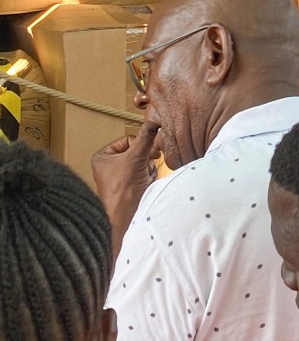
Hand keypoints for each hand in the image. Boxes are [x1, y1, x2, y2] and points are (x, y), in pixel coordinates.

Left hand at [92, 119, 161, 250]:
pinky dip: (148, 178)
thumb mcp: (135, 158)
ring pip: (142, 163)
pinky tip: (145, 185)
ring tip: (144, 178)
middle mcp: (108, 167)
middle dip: (145, 160)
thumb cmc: (121, 192)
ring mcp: (119, 178)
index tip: (149, 151)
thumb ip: (145, 138)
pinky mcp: (128, 188)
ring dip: (148, 169)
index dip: (140, 145)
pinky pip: (144, 175)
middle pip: (136, 152)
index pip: (127, 140)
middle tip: (148, 164)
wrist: (125, 218)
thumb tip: (152, 122)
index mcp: (102, 157)